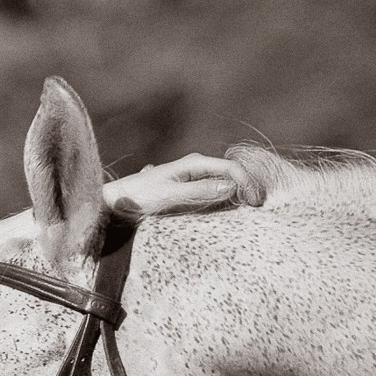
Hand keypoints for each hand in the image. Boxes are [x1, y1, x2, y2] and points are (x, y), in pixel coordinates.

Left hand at [102, 153, 261, 218]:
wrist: (114, 202)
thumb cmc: (139, 198)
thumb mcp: (170, 196)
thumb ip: (200, 191)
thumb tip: (231, 186)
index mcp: (194, 164)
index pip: (231, 169)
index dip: (247, 183)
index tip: (256, 203)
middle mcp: (196, 167)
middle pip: (231, 174)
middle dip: (248, 187)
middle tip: (260, 208)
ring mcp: (193, 179)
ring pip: (224, 183)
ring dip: (239, 194)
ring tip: (251, 211)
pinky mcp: (189, 191)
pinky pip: (214, 193)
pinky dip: (226, 200)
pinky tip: (233, 210)